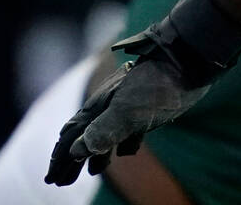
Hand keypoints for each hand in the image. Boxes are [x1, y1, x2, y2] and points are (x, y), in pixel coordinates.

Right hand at [44, 55, 209, 185]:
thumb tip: (76, 151)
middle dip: (73, 159)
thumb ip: (102, 131)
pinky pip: (126, 130)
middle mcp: (109, 106)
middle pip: (85, 136)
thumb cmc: (157, 86)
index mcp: (99, 106)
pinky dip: (121, 143)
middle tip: (62, 181)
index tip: (52, 178)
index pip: (72, 136)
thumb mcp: (127, 112)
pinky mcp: (147, 108)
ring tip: (93, 171)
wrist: (188, 60)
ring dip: (97, 152)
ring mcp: (128, 106)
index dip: (60, 157)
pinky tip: (125, 152)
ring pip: (106, 133)